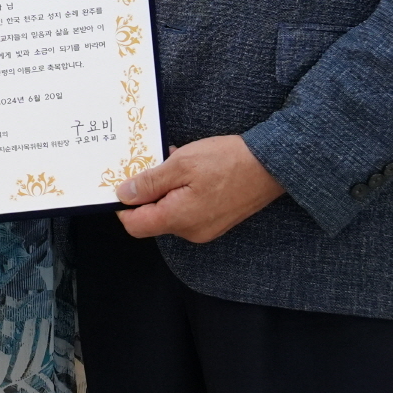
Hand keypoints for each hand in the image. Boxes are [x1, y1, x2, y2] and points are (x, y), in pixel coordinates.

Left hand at [117, 136, 287, 243]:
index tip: (120, 183)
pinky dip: (181, 193)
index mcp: (179, 219)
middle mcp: (191, 231)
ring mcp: (205, 228)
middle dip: (146, 193)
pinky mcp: (216, 221)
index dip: (122, 206)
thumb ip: (149, 182)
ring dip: (165, 190)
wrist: (272, 166)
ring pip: (170, 212)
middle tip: (150, 164)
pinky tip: (189, 171)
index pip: (135, 225)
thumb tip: (123, 194)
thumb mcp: (182, 164)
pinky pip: (187, 210)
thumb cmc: (228, 161)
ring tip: (173, 162)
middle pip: (152, 219)